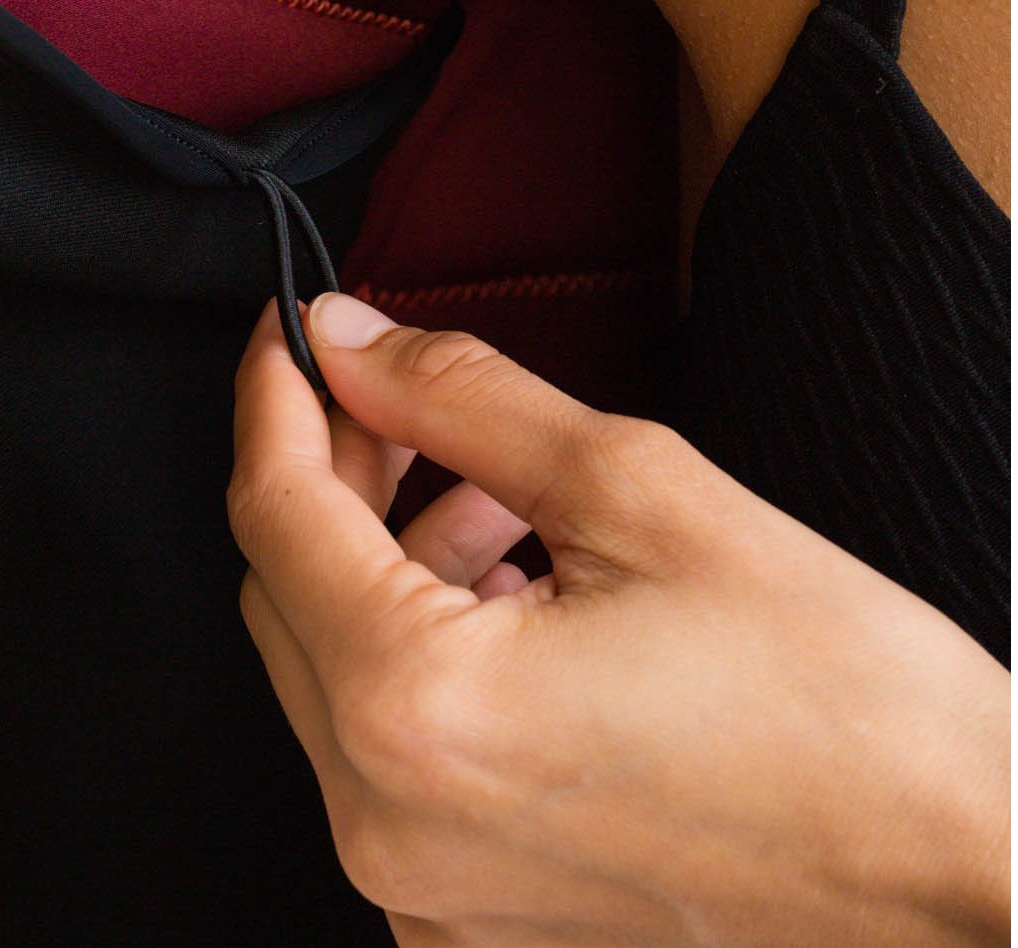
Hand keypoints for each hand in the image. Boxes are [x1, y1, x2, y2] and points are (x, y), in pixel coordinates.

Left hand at [229, 294, 1009, 946]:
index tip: (289, 332)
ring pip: (333, 669)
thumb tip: (352, 345)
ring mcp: (422, 890)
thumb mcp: (641, 494)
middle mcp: (388, 822)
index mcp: (417, 710)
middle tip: (393, 396)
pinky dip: (422, 652)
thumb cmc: (843, 706)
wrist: (966, 890)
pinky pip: (388, 752)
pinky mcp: (468, 918)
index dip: (273, 398)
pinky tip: (507, 588)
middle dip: (329, 473)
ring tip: (485, 488)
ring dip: (385, 557)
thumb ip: (464, 402)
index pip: (274, 511)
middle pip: (286, 592)